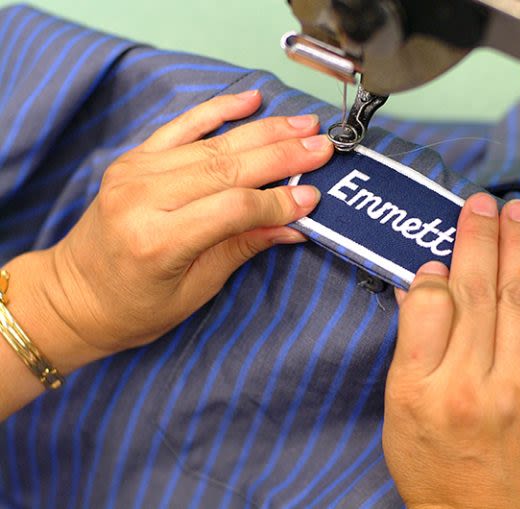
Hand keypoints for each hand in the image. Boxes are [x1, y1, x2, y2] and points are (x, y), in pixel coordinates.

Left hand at [25, 90, 333, 359]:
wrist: (75, 294)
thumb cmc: (134, 307)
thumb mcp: (196, 290)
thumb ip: (243, 247)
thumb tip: (295, 225)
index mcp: (157, 240)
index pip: (232, 209)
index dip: (277, 202)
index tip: (312, 198)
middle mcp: (143, 198)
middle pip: (227, 168)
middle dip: (281, 156)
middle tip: (321, 148)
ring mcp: (134, 172)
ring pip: (213, 144)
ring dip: (264, 132)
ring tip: (304, 126)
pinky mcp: (134, 159)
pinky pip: (182, 127)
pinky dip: (218, 111)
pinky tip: (251, 101)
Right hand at [383, 193, 519, 508]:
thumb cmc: (434, 471)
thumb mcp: (398, 414)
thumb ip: (410, 348)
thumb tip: (421, 289)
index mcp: (421, 387)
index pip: (429, 305)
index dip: (434, 269)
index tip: (436, 251)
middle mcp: (471, 383)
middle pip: (476, 291)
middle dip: (479, 237)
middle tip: (481, 201)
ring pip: (519, 301)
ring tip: (517, 212)